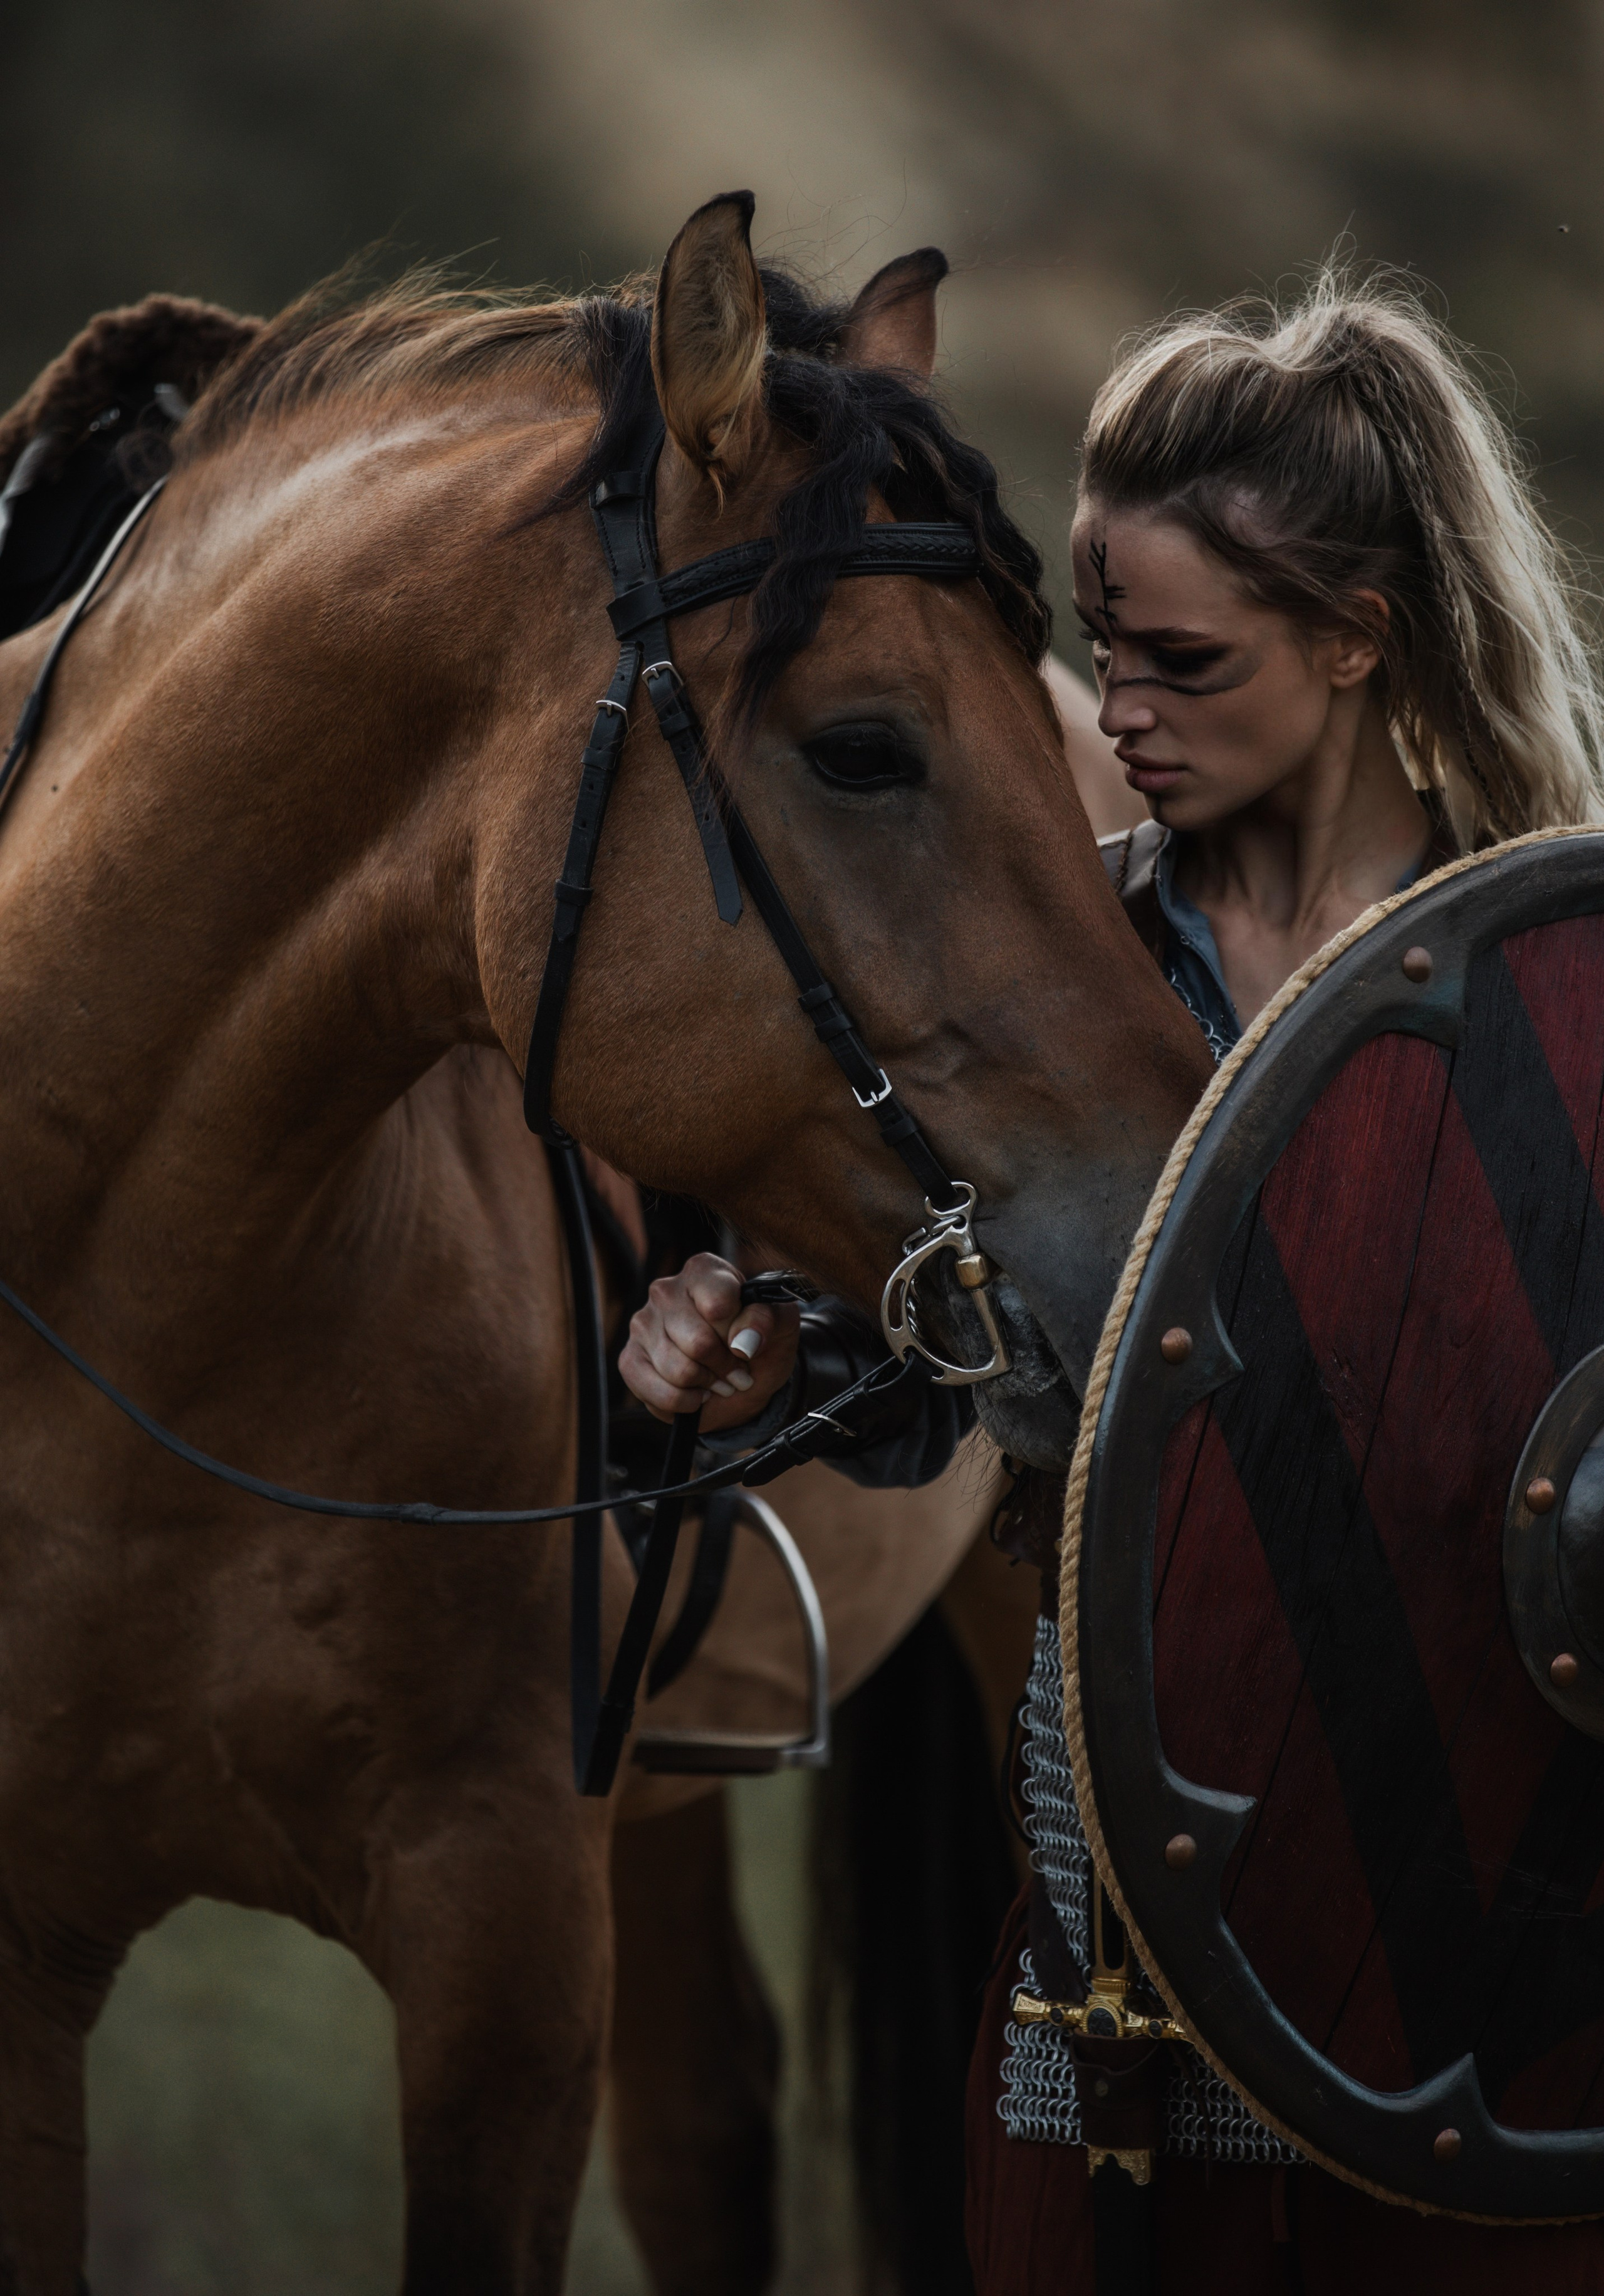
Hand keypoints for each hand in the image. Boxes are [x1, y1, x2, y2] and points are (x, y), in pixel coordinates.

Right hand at [619, 1253, 801, 1431]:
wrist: (742, 1378)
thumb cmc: (759, 1342)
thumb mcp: (779, 1325)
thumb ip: (767, 1319)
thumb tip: (742, 1340)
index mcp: (703, 1271)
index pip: (718, 1303)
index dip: (739, 1333)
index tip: (748, 1342)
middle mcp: (666, 1291)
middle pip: (698, 1343)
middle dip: (725, 1366)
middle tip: (737, 1370)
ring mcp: (643, 1325)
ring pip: (679, 1371)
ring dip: (708, 1385)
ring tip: (718, 1380)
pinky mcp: (630, 1359)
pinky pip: (660, 1393)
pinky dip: (686, 1402)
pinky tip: (696, 1393)